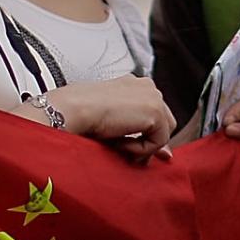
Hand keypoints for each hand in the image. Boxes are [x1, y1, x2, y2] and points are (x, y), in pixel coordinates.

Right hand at [44, 77, 174, 161]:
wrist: (73, 109)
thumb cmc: (81, 113)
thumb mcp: (115, 123)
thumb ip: (139, 133)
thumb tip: (166, 155)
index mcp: (133, 84)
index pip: (153, 113)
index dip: (146, 134)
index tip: (132, 147)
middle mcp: (147, 87)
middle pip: (164, 123)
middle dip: (150, 141)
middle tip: (128, 152)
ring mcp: (153, 97)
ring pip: (163, 134)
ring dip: (143, 145)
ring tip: (118, 144)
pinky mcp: (155, 111)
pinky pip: (158, 142)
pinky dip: (139, 149)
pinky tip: (119, 141)